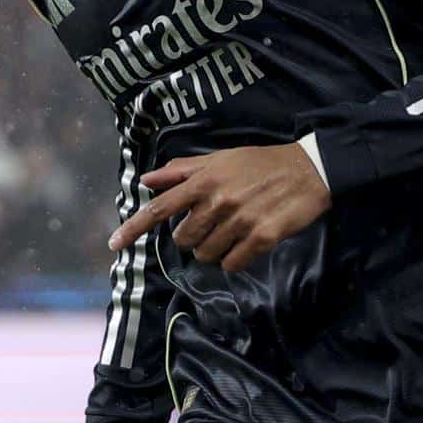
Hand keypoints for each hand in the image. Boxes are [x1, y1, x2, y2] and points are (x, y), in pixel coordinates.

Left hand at [108, 142, 330, 272]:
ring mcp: (239, 221)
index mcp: (204, 181)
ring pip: (206, 255)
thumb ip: (182, 171)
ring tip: (232, 231)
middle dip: (192, 238)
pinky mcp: (261, 238)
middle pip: (184, 239)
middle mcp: (218, 201)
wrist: (308, 170)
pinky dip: (234, 259)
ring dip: (214, 250)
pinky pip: (232, 264)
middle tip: (212, 224)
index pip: (160, 208)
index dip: (134, 228)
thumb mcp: (220, 159)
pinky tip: (246, 243)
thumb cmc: (260, 163)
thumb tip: (146, 180)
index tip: (113, 243)